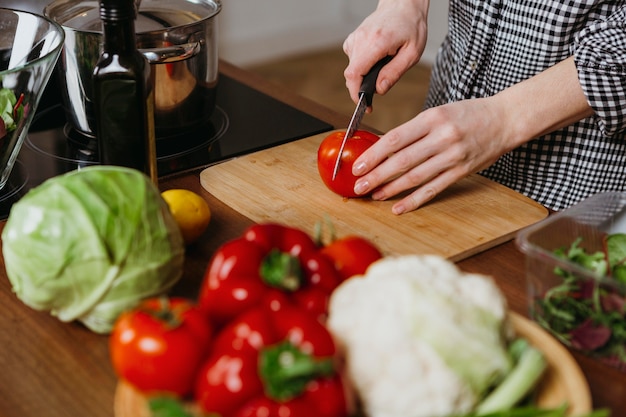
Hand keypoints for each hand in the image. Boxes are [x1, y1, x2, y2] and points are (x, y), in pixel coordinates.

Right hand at [343, 0, 428, 104]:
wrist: (403, 5)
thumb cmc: (411, 26)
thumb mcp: (412, 53)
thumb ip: (394, 73)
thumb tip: (380, 90)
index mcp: (377, 42)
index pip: (355, 74)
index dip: (356, 93)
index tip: (363, 103)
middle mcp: (362, 39)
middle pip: (351, 74)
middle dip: (361, 87)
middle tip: (377, 91)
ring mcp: (355, 38)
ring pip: (352, 68)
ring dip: (364, 75)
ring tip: (382, 67)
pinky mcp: (353, 39)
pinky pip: (352, 60)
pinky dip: (362, 66)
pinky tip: (375, 60)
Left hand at [351, 97, 516, 213]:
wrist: (505, 120)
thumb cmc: (468, 114)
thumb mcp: (438, 113)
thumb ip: (414, 130)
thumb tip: (384, 150)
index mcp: (432, 118)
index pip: (394, 138)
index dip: (373, 155)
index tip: (358, 165)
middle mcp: (442, 137)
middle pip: (402, 160)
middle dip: (377, 175)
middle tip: (359, 185)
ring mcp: (453, 156)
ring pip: (415, 177)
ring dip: (391, 189)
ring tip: (374, 195)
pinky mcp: (461, 172)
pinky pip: (433, 189)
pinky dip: (414, 200)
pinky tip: (399, 207)